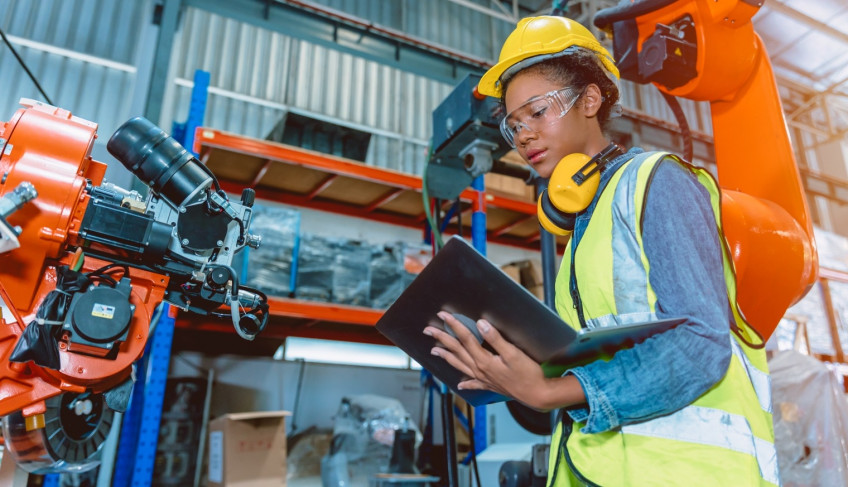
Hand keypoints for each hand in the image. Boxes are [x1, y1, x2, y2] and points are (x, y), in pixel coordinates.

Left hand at [423, 311, 557, 409]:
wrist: (536, 395)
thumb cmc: (527, 374)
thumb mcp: (513, 353)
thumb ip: (496, 338)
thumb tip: (481, 324)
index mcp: (484, 360)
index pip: (465, 338)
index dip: (453, 325)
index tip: (443, 315)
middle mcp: (480, 369)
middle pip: (456, 351)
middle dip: (441, 339)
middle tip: (428, 330)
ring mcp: (483, 378)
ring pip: (460, 365)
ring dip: (446, 357)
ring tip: (434, 351)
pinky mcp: (490, 385)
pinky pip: (473, 383)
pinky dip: (465, 383)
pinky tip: (460, 385)